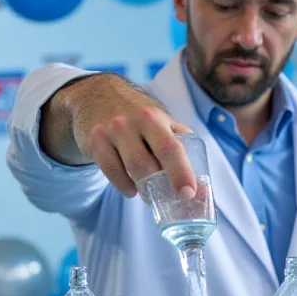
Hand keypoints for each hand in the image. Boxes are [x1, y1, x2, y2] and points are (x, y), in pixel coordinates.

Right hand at [51, 73, 196, 199]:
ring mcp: (112, 131)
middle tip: (172, 200)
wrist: (98, 96)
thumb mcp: (162, 123)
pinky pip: (110, 172)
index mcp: (156, 118)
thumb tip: (201, 189)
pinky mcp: (95, 141)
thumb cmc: (140, 117)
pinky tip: (131, 189)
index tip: (189, 193)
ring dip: (144, 188)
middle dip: (162, 186)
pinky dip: (124, 185)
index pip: (171, 148)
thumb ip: (181, 147)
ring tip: (151, 194)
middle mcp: (133, 122)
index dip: (181, 172)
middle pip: (147, 163)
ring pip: (130, 169)